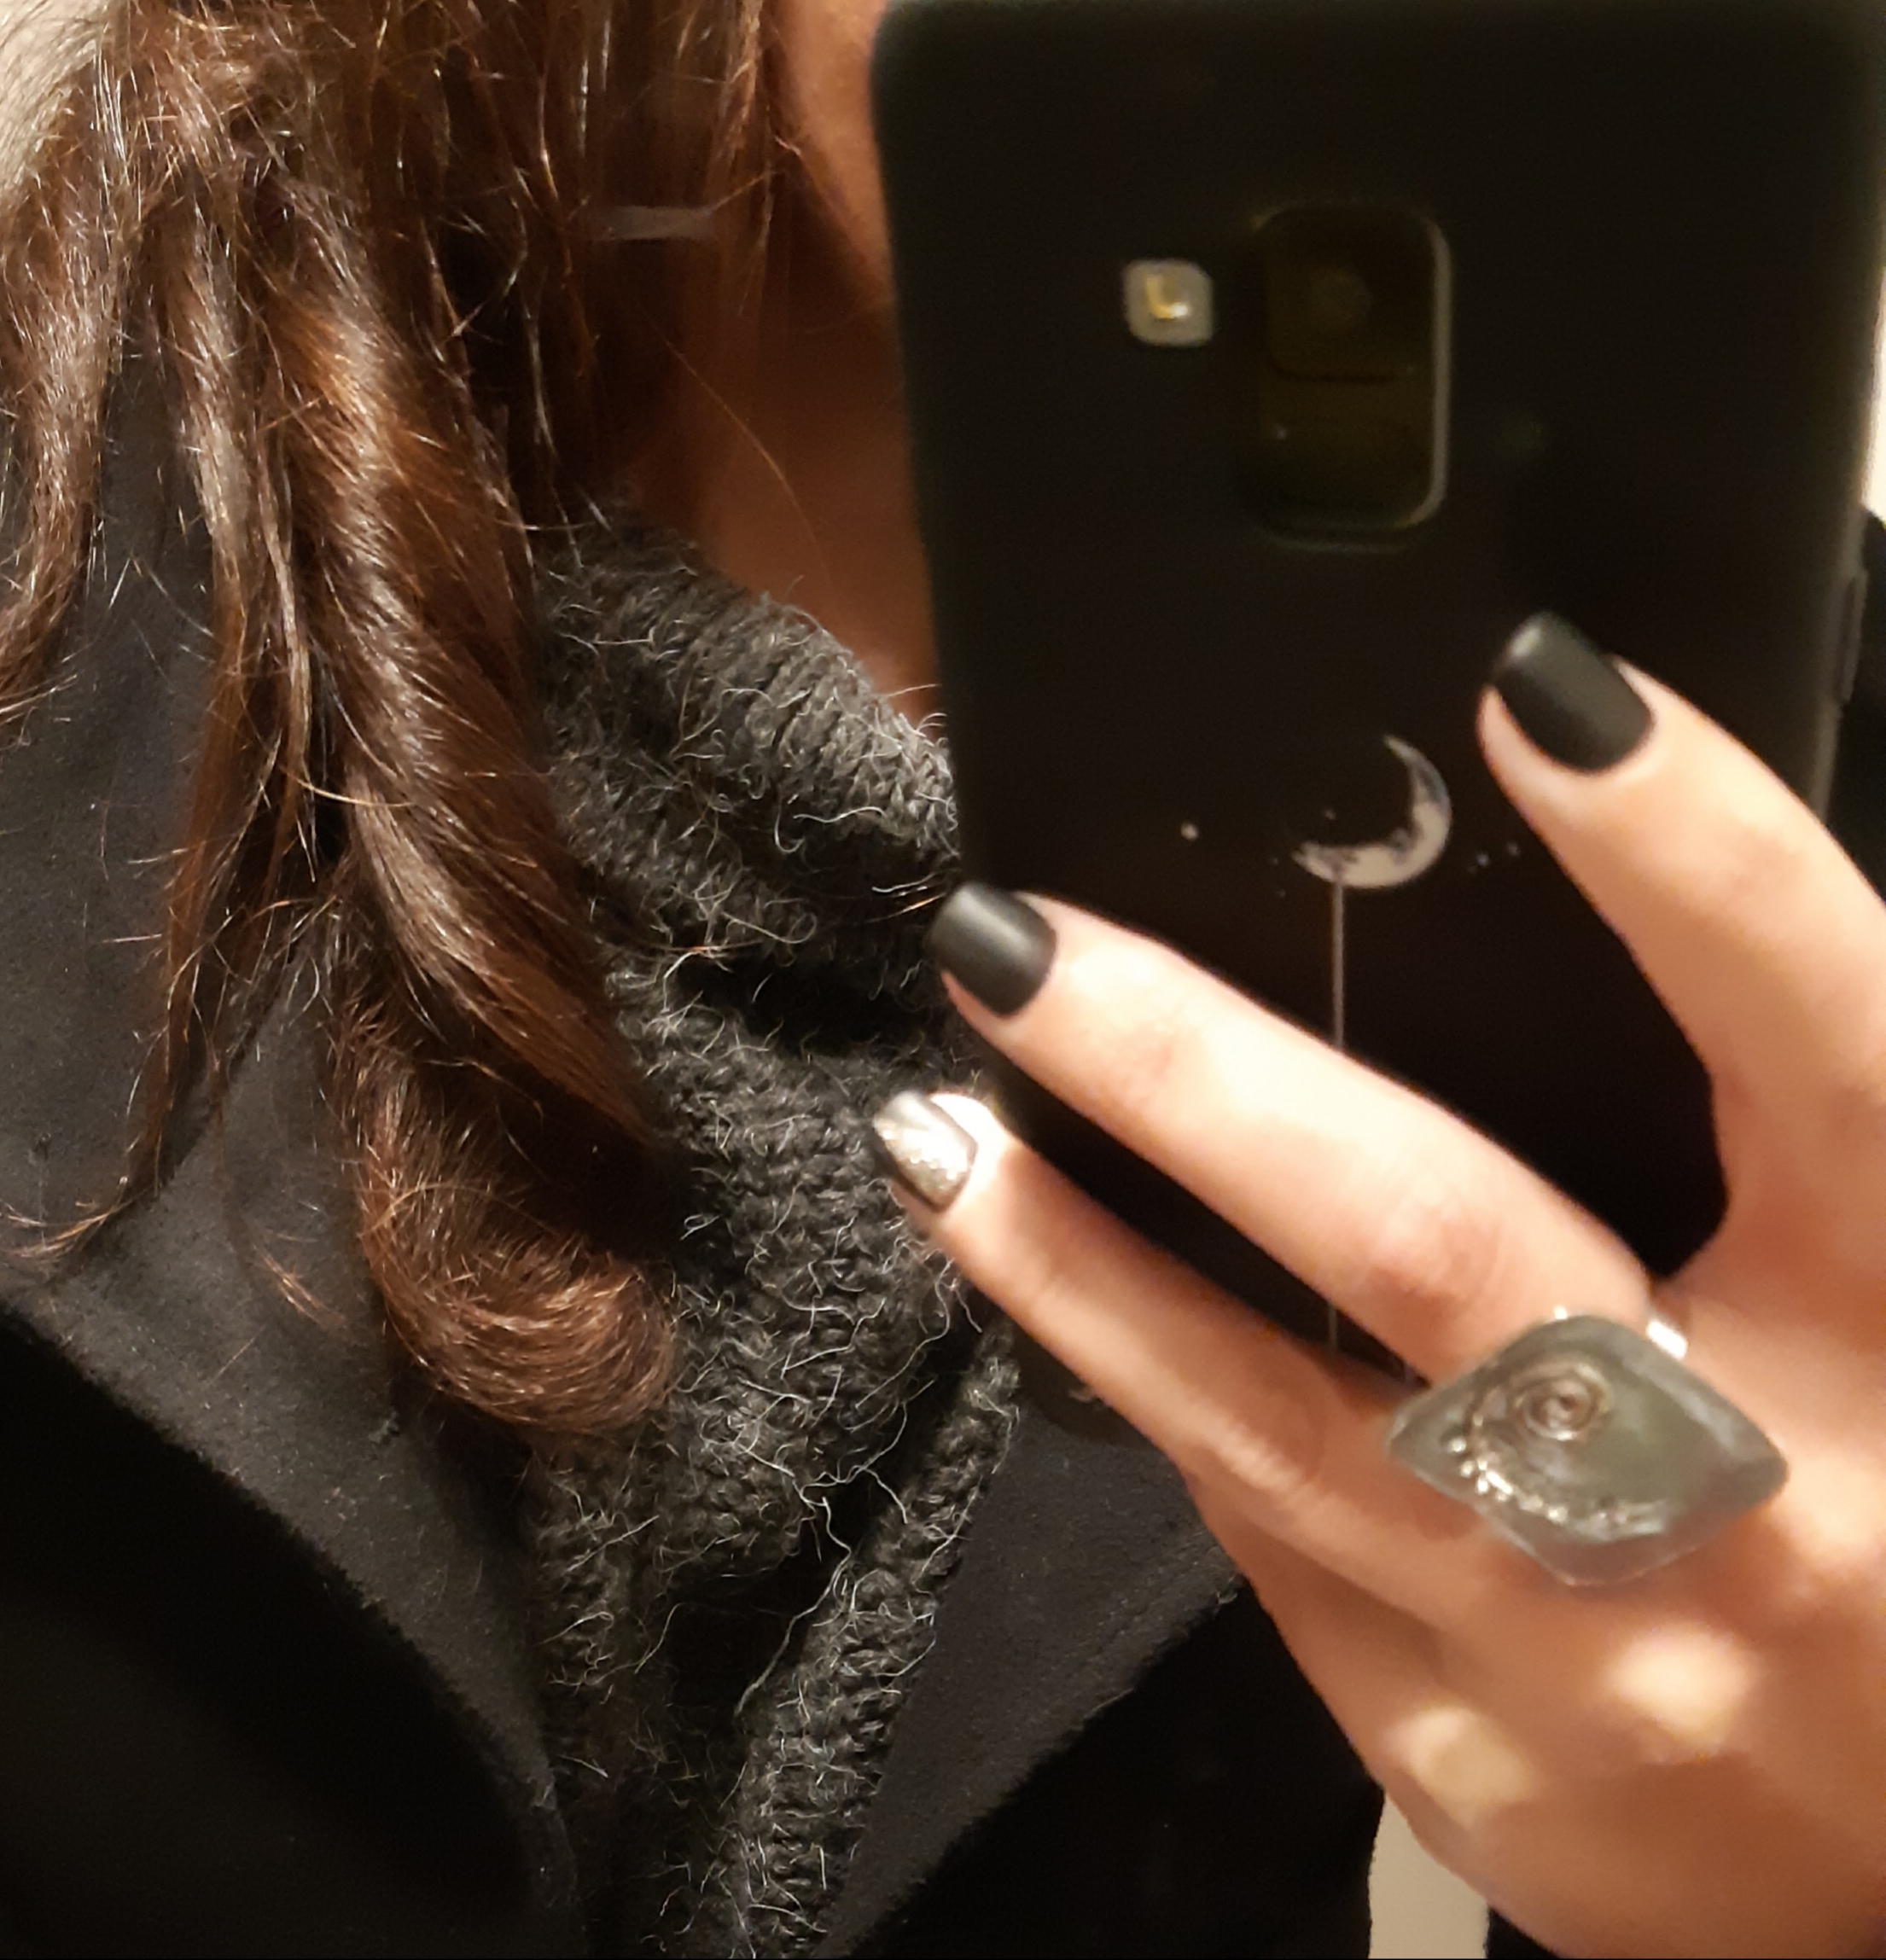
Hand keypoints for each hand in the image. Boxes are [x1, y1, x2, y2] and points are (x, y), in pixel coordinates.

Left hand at [876, 626, 1885, 1957]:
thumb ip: (1789, 1130)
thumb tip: (1570, 901)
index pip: (1829, 1049)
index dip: (1698, 864)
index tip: (1535, 692)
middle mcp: (1767, 1507)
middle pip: (1437, 1244)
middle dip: (1197, 1077)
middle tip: (1011, 943)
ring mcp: (1596, 1660)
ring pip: (1277, 1424)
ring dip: (1077, 1266)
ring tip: (935, 1128)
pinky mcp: (1479, 1765)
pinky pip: (1277, 1549)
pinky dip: (1173, 1406)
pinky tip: (1087, 1311)